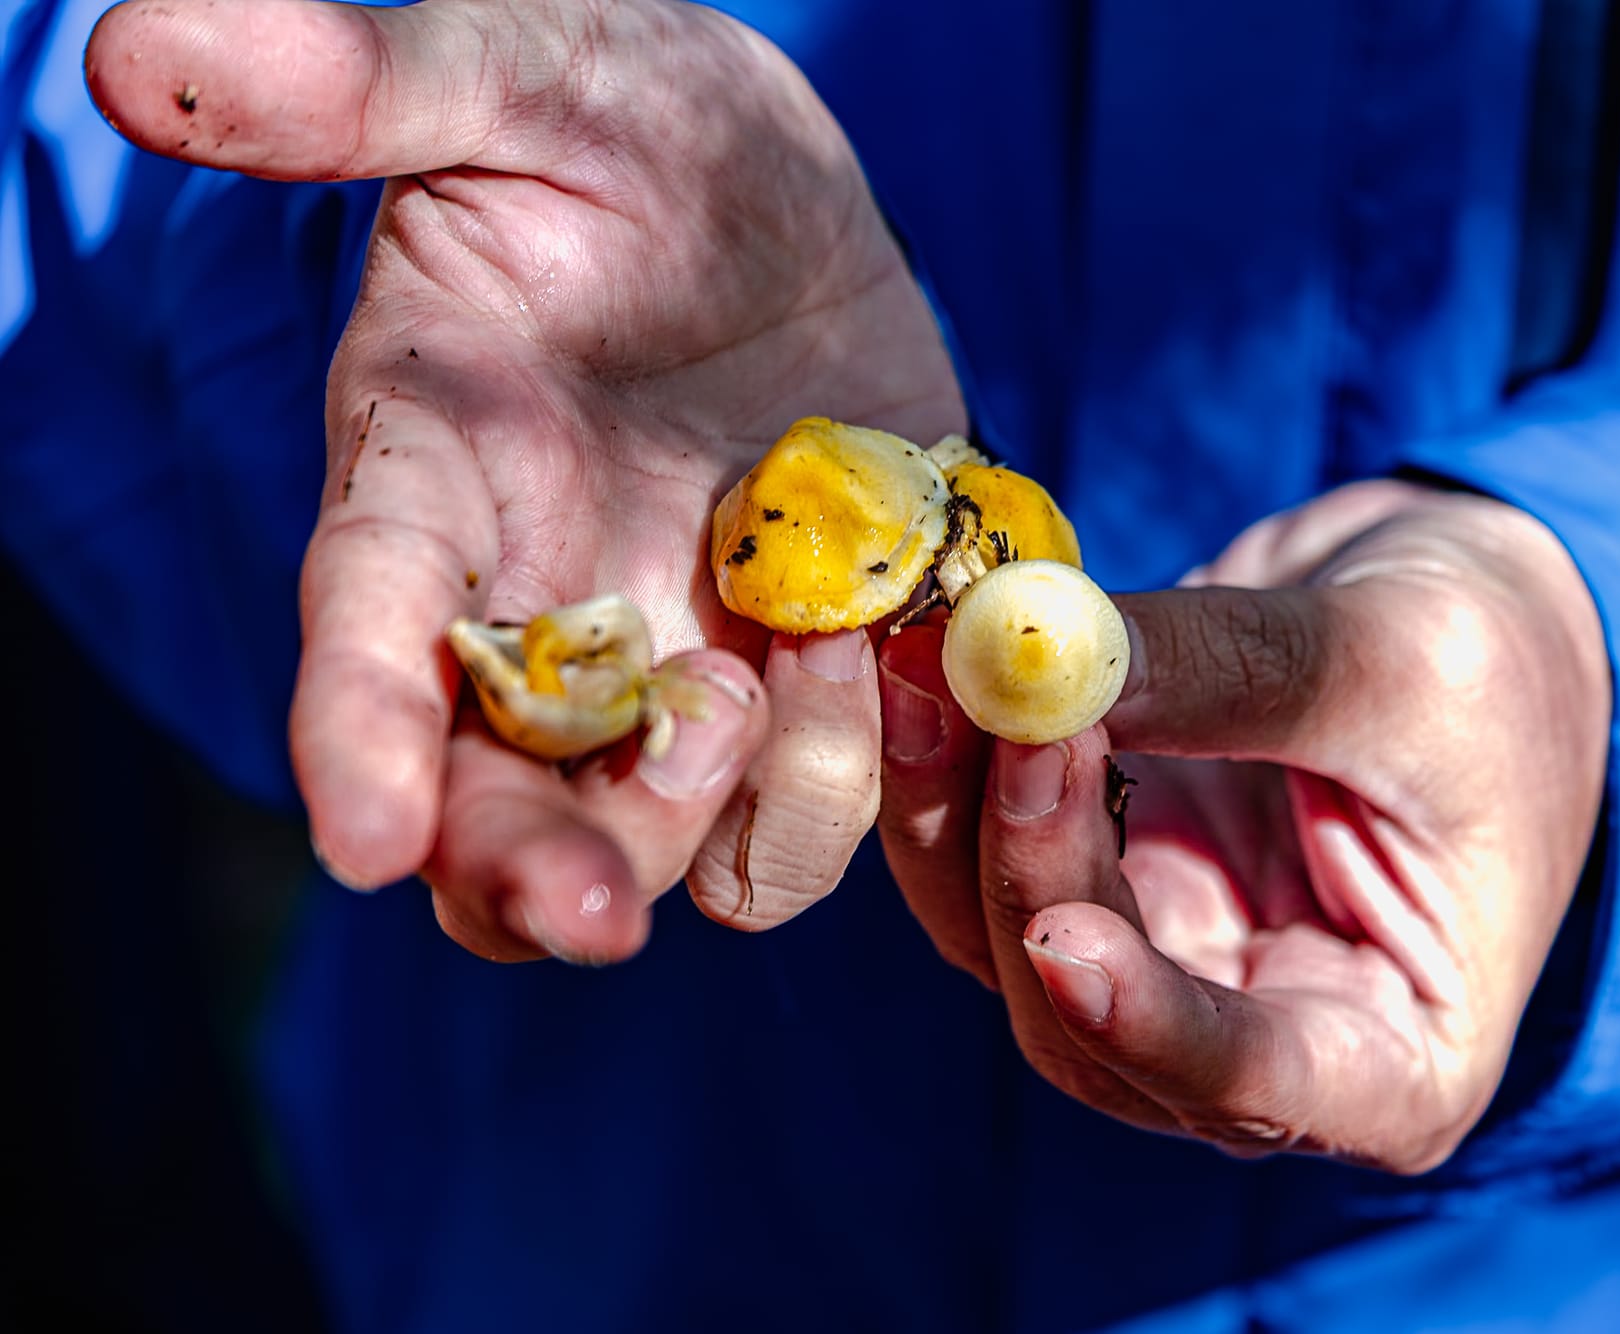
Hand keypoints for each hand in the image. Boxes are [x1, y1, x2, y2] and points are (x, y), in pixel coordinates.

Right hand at [88, 0, 962, 960]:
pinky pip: (821, 804)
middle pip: (497, 805)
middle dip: (530, 875)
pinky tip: (893, 661)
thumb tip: (137, 54)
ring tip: (789, 661)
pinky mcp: (810, 668)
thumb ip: (355, 84)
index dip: (355, 732)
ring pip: (669, 851)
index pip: (368, 621)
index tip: (358, 838)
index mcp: (435, 469)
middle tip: (591, 913)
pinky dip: (861, 781)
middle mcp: (544, 598)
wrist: (777, 187)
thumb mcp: (513, 72)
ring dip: (719, 817)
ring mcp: (680, 648)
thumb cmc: (623, 116)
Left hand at [876, 480, 1608, 1168]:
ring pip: (998, 938)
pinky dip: (947, 763)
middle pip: (1080, 1021)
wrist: (1474, 613)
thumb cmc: (1498, 667)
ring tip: (941, 657)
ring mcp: (1155, 964)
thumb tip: (1043, 658)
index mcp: (1390, 1063)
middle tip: (990, 702)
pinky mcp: (1091, 875)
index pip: (1252, 1087)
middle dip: (1023, 864)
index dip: (1145, 1025)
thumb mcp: (1403, 660)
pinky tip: (934, 661)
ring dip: (952, 805)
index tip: (1063, 935)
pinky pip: (976, 850)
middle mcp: (1250, 1045)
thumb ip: (1231, 671)